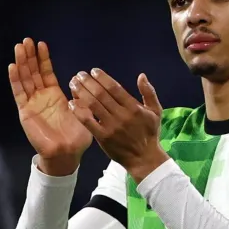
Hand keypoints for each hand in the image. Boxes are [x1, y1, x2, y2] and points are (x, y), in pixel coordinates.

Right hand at [9, 38, 91, 175]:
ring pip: (25, 79)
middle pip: (33, 73)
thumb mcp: (84, 112)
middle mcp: (42, 97)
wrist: (66, 154)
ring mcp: (32, 103)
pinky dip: (15, 80)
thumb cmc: (77, 137)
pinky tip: (13, 66)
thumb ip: (82, 97)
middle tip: (26, 40)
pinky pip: (19, 93)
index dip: (43, 59)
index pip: (47, 73)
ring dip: (21, 63)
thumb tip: (81, 83)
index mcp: (55, 96)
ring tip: (19, 47)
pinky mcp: (25, 111)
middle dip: (30, 56)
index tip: (41, 44)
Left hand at [68, 68, 168, 182]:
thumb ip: (149, 92)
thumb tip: (141, 75)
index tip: (94, 71)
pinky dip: (79, 112)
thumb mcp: (156, 111)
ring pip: (93, 105)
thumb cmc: (149, 132)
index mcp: (133, 107)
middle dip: (88, 82)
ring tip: (73, 83)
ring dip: (81, 92)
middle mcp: (121, 115)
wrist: (143, 157)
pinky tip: (72, 103)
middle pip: (101, 94)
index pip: (115, 88)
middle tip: (79, 74)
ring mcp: (111, 126)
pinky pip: (88, 122)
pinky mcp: (102, 137)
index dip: (102, 78)